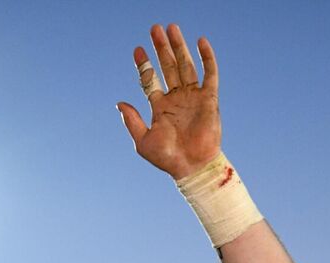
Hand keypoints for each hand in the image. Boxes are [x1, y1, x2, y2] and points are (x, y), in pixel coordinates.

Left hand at [118, 24, 220, 179]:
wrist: (192, 167)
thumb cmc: (167, 158)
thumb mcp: (143, 140)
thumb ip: (132, 121)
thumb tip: (119, 103)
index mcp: (160, 107)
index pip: (150, 79)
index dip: (143, 64)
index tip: (137, 49)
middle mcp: (176, 98)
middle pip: (168, 66)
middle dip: (161, 48)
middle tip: (155, 28)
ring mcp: (193, 97)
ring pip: (186, 65)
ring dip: (179, 47)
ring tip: (172, 28)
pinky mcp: (209, 99)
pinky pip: (209, 74)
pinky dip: (206, 58)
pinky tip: (200, 42)